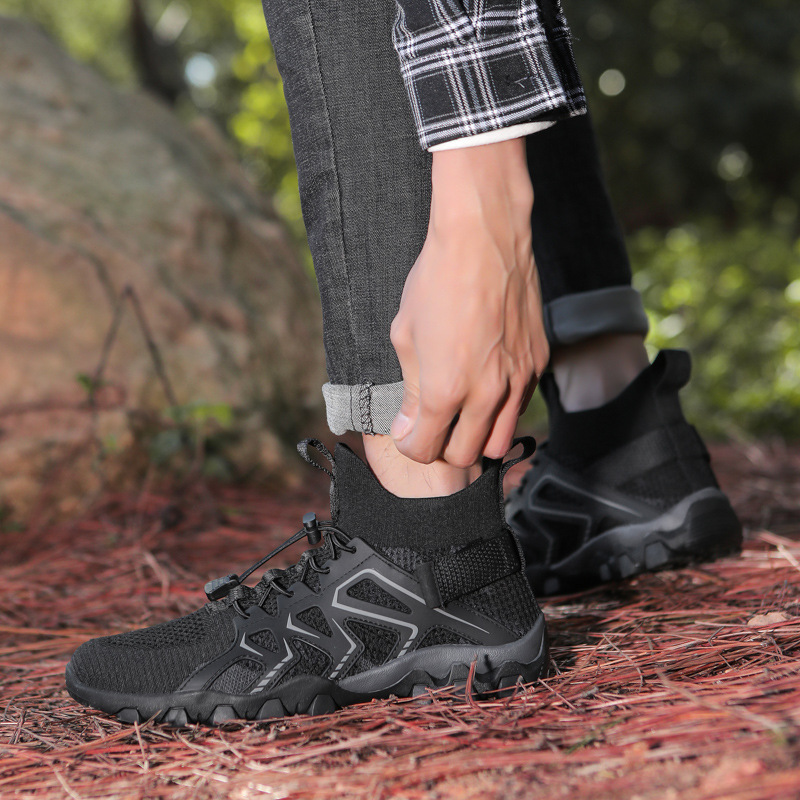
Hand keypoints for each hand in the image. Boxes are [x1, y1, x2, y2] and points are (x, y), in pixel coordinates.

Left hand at [389, 138, 548, 466]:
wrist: (484, 236)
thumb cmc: (436, 280)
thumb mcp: (406, 335)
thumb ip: (410, 389)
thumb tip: (409, 425)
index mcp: (446, 389)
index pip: (425, 450)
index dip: (410, 444)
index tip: (407, 431)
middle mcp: (487, 393)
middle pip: (464, 456)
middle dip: (442, 446)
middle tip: (432, 424)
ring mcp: (518, 380)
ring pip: (500, 442)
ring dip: (476, 436)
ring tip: (461, 413)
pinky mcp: (538, 363)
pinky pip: (520, 408)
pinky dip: (501, 411)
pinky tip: (486, 386)